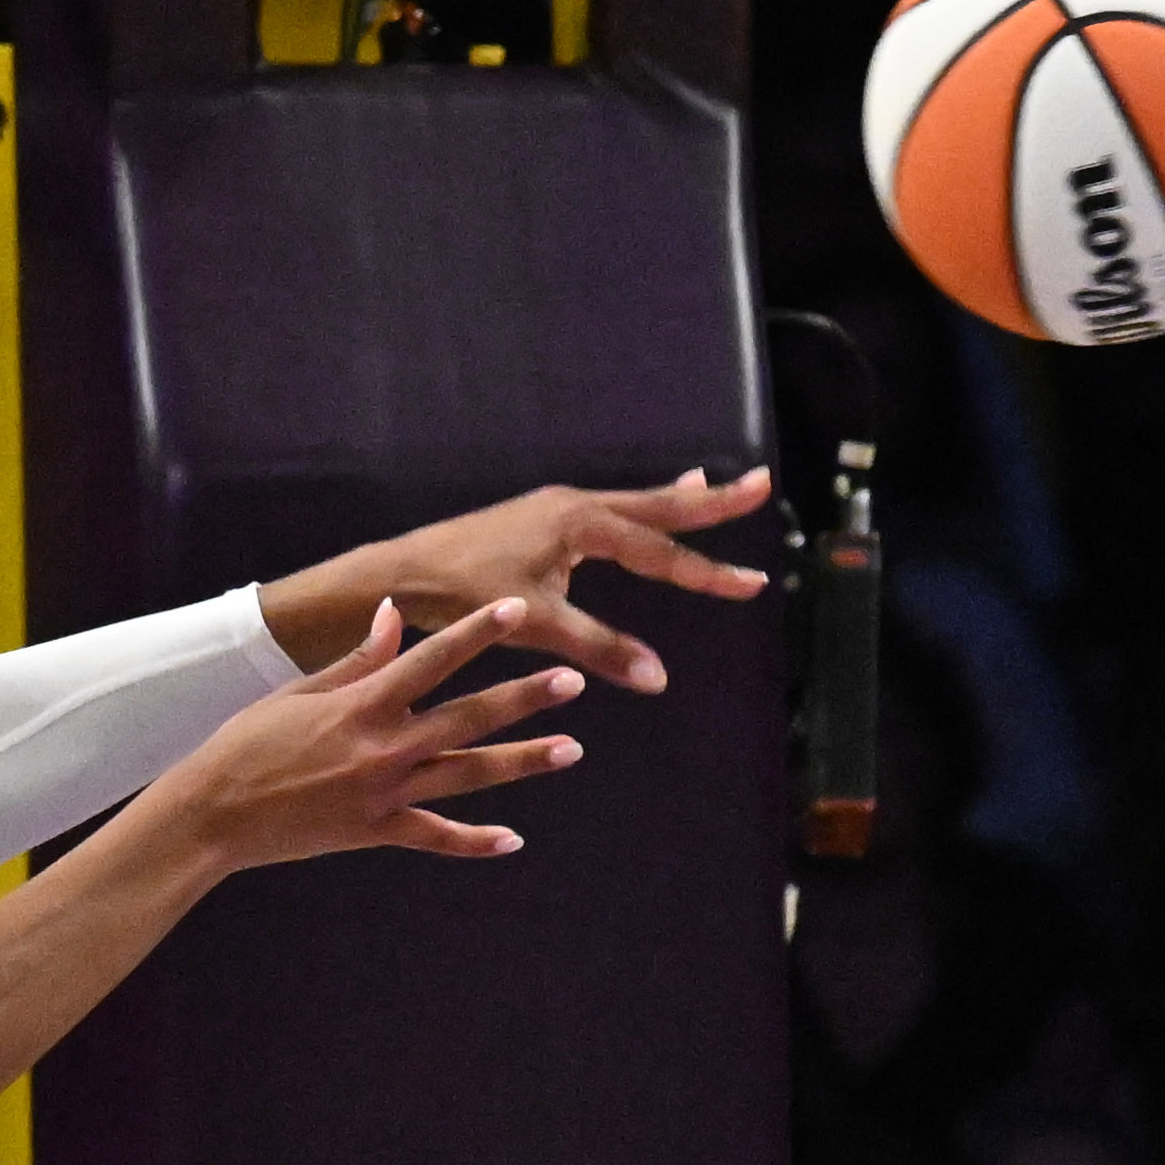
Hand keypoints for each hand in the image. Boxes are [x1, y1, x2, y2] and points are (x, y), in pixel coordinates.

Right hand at [152, 598, 583, 870]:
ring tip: (570, 749)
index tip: (517, 608)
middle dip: (524, 697)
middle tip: (572, 680)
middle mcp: (382, 746)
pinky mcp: (375, 831)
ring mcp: (383, 793)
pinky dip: (473, 841)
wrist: (213, 813)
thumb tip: (393, 617)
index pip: (432, 657)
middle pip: (467, 716)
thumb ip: (355, 659)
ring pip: (467, 774)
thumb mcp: (297, 692)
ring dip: (522, 761)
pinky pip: (435, 836)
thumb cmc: (245, 744)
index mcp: (362, 703)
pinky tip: (513, 839)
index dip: (477, 631)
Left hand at [269, 469, 773, 692]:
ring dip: (675, 502)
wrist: (401, 573)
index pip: (659, 551)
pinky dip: (637, 512)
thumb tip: (657, 679)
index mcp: (578, 523)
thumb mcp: (536, 624)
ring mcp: (555, 509)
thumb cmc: (462, 596)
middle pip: (657, 506)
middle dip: (712, 503)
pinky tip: (640, 517)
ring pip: (631, 505)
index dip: (708, 574)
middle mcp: (572, 505)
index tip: (753, 586)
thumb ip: (599, 647)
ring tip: (712, 489)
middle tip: (763, 486)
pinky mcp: (540, 522)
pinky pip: (606, 512)